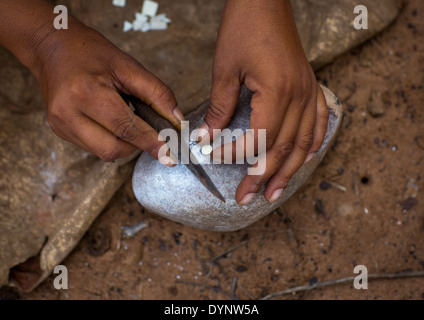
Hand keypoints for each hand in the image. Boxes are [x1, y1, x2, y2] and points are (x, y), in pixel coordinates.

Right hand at [32, 18, 183, 162]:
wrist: (52, 46)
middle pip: (112, 148)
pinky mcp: (59, 130)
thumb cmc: (91, 52)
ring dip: (123, 144)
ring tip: (126, 120)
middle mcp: (67, 113)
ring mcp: (60, 124)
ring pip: (103, 152)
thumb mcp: (128, 66)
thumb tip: (177, 121)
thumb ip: (157, 94)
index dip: (150, 142)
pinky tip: (110, 121)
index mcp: (86, 92)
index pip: (126, 128)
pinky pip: (93, 147)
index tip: (169, 155)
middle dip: (136, 145)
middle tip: (148, 132)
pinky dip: (110, 140)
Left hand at [198, 0, 328, 204]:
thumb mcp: (224, 70)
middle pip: (283, 148)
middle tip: (247, 198)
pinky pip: (318, 123)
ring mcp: (309, 92)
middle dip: (262, 176)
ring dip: (289, 171)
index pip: (260, 137)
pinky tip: (303, 160)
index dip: (239, 154)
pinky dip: (311, 145)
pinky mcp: (311, 87)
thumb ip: (219, 109)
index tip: (218, 159)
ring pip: (303, 143)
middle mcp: (300, 95)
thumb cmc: (243, 29)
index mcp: (278, 91)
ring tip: (274, 193)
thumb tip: (206, 139)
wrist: (265, 2)